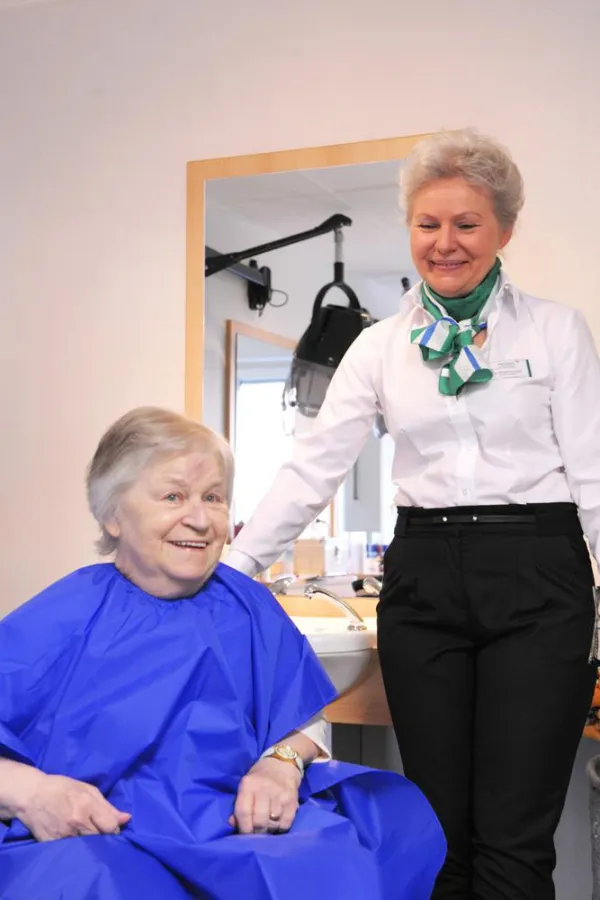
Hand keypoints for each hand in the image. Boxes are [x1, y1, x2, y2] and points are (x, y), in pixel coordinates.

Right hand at [16, 770, 130, 841]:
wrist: (31, 795)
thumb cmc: (61, 788)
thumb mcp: (87, 789)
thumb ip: (107, 806)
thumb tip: (126, 819)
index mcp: (87, 805)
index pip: (110, 827)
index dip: (114, 828)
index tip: (112, 827)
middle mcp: (77, 822)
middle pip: (100, 839)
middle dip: (104, 837)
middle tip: (100, 831)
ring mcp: (64, 835)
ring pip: (87, 847)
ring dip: (90, 843)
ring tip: (87, 835)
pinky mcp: (52, 844)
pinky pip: (71, 851)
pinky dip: (75, 847)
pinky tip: (73, 839)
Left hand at [229, 757, 300, 834]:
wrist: (283, 763)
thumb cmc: (260, 777)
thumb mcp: (246, 785)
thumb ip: (239, 804)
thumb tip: (232, 824)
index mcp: (249, 784)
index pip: (243, 812)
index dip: (243, 828)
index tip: (244, 834)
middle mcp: (264, 788)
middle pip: (259, 821)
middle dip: (257, 832)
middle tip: (257, 833)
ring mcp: (280, 794)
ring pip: (273, 824)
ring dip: (269, 830)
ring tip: (267, 827)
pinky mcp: (293, 800)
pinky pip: (286, 823)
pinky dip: (281, 828)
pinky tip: (278, 823)